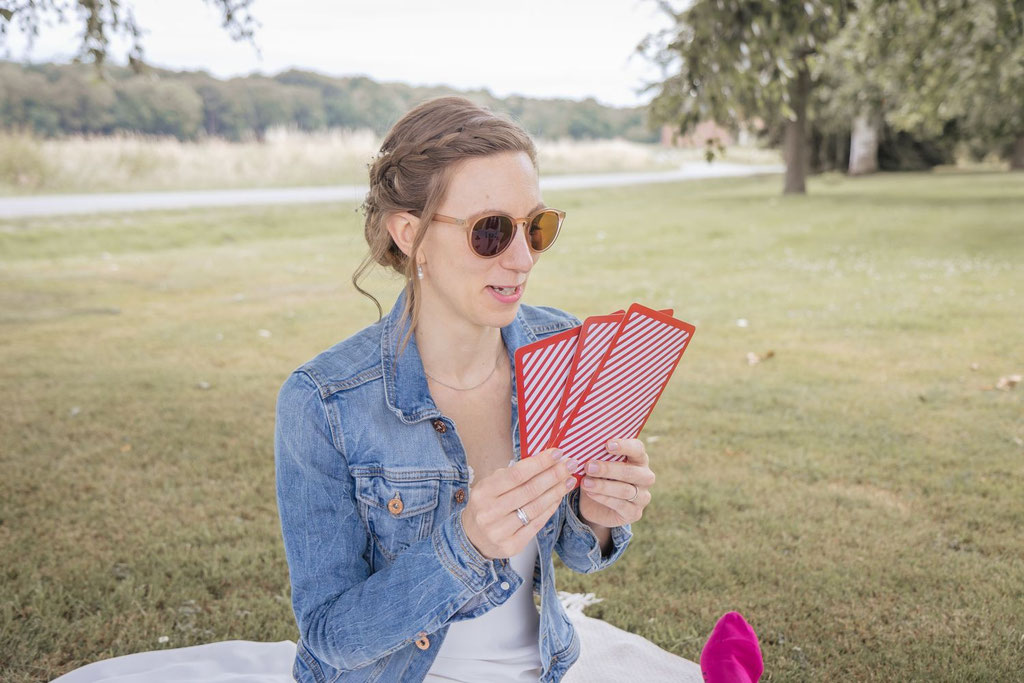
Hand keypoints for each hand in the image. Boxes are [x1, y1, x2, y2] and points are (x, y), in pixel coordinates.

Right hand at [461, 447, 576, 559]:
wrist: (473, 538)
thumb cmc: (487, 504)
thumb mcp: (491, 485)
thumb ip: (514, 474)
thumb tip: (545, 460)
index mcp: (483, 492)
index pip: (516, 474)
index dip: (539, 463)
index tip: (557, 453)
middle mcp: (489, 512)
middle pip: (529, 491)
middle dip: (554, 475)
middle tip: (570, 464)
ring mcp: (500, 531)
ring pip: (536, 508)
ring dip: (556, 492)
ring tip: (569, 480)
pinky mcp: (511, 546)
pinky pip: (537, 524)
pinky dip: (550, 509)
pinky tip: (559, 498)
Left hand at [578, 438, 654, 527]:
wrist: (595, 506)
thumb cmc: (598, 477)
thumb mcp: (597, 464)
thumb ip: (596, 455)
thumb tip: (584, 446)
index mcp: (639, 459)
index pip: (638, 449)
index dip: (624, 446)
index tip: (607, 444)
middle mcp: (645, 477)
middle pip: (631, 472)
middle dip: (608, 469)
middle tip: (589, 466)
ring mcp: (642, 496)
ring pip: (626, 490)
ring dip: (603, 486)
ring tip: (585, 482)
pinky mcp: (635, 513)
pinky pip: (621, 505)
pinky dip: (604, 498)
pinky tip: (591, 493)